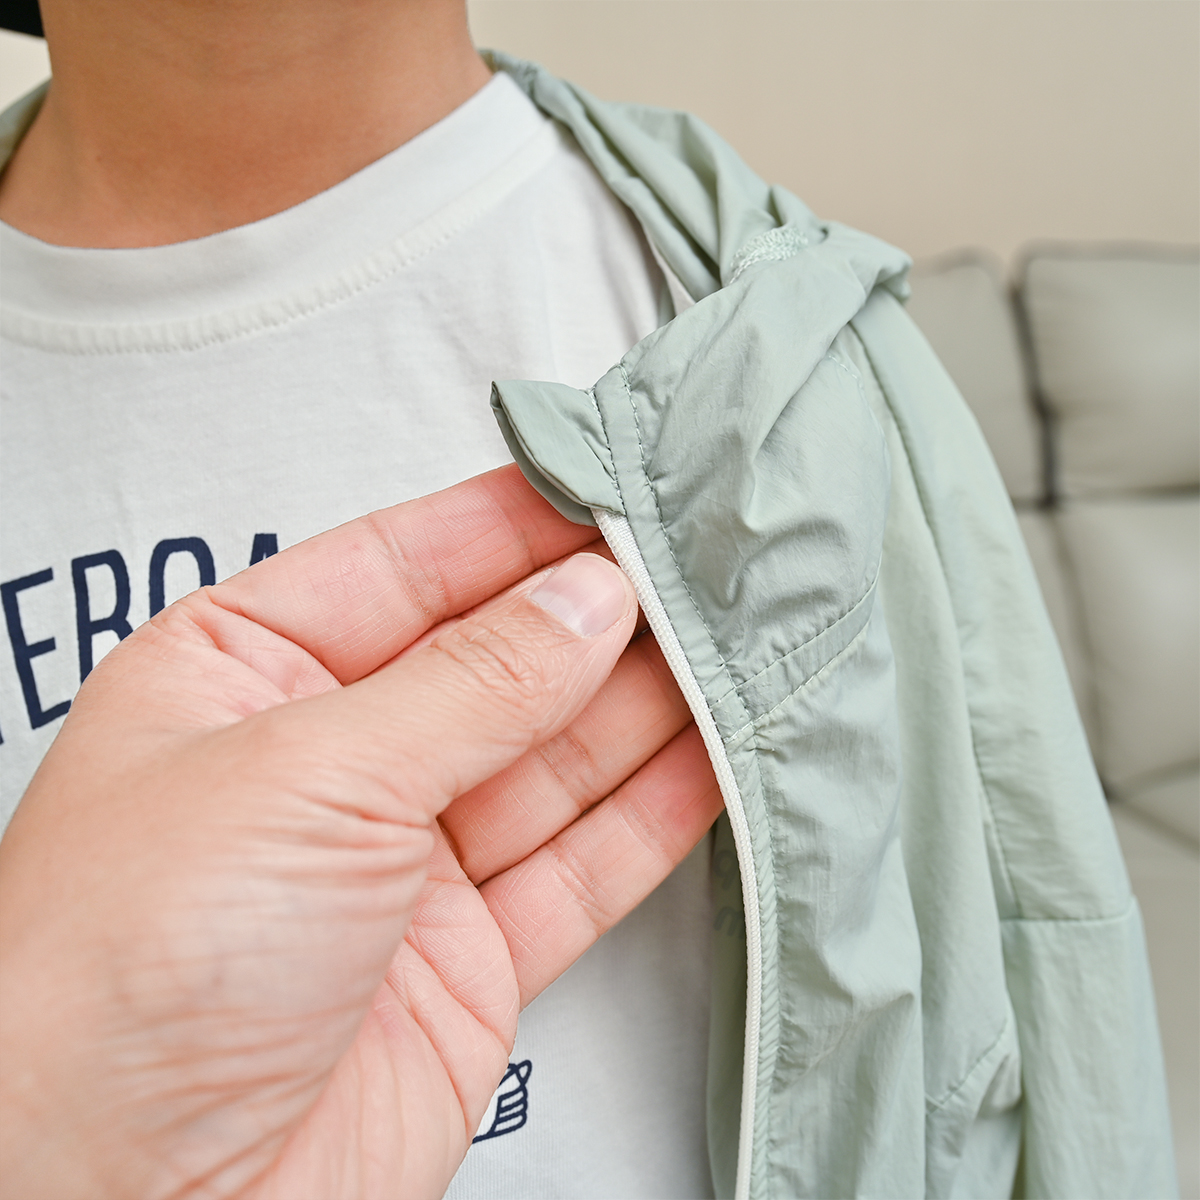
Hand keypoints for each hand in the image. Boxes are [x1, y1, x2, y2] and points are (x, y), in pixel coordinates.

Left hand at [0, 466, 721, 1199]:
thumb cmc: (120, 973)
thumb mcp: (308, 775)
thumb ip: (470, 685)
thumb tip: (587, 600)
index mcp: (245, 672)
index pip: (408, 562)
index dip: (520, 523)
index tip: (623, 480)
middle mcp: (327, 759)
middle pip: (494, 658)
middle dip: (602, 612)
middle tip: (707, 560)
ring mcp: (403, 861)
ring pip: (553, 756)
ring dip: (647, 703)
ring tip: (739, 638)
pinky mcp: (469, 957)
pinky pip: (582, 861)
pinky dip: (655, 810)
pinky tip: (715, 750)